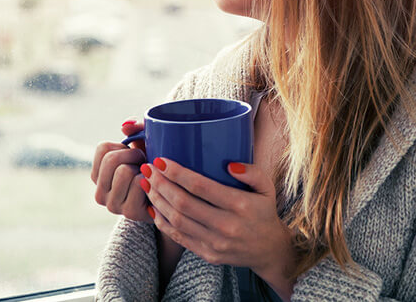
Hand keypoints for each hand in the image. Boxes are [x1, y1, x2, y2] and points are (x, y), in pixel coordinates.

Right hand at [90, 119, 149, 221]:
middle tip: (144, 164)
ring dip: (142, 169)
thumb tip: (125, 127)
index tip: (133, 154)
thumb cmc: (155, 164)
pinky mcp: (129, 213)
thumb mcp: (145, 142)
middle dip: (133, 155)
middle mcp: (100, 193)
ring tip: (150, 176)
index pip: (102, 149)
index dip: (123, 146)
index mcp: (98, 175)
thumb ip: (136, 127)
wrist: (174, 193)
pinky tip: (154, 187)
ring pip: (123, 171)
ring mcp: (113, 205)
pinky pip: (138, 184)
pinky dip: (150, 180)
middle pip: (111, 160)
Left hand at [140, 157, 297, 298]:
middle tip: (148, 169)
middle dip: (161, 184)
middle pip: (184, 203)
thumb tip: (229, 165)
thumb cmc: (263, 211)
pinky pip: (179, 238)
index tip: (161, 160)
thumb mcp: (267, 187)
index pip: (201, 187)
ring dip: (158, 201)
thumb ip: (252, 172)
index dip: (177, 173)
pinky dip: (162, 222)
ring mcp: (215, 243)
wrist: (268, 250)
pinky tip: (153, 207)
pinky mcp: (207, 254)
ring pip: (177, 221)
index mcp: (240, 205)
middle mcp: (226, 226)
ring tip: (147, 184)